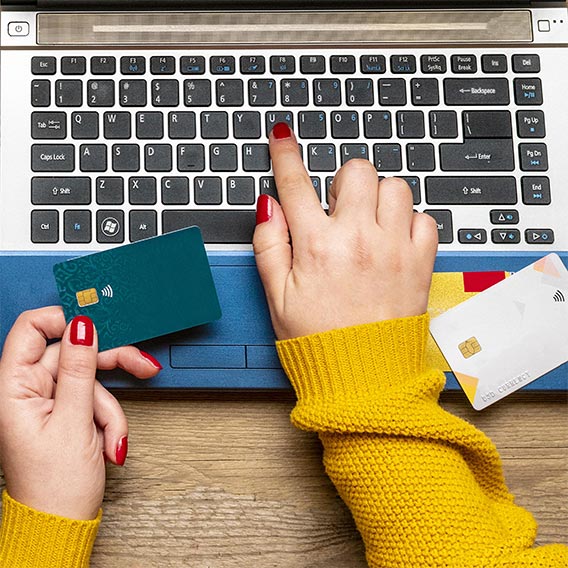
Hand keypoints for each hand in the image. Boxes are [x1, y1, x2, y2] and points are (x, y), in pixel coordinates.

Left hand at [0, 307, 160, 519]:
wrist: (64, 523)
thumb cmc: (54, 486)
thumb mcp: (74, 422)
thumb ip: (78, 369)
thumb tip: (82, 327)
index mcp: (14, 388)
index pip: (32, 329)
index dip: (65, 319)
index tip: (98, 324)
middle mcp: (28, 389)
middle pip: (72, 353)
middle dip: (108, 365)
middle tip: (140, 366)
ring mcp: (49, 401)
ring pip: (90, 379)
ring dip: (109, 407)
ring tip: (110, 436)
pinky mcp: (67, 412)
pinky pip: (95, 399)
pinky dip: (107, 417)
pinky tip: (107, 441)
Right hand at [253, 123, 437, 339]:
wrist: (363, 377)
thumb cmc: (318, 340)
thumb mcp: (278, 296)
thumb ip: (269, 245)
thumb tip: (268, 206)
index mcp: (316, 247)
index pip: (295, 185)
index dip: (285, 154)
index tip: (282, 136)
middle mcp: (357, 240)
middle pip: (357, 171)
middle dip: (345, 182)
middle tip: (339, 209)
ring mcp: (393, 249)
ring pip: (396, 187)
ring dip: (379, 198)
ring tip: (370, 224)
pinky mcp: (420, 263)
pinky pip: (425, 219)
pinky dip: (410, 222)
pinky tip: (394, 241)